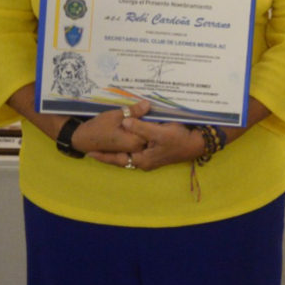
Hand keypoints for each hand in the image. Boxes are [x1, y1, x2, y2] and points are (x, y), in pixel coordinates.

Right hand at [63, 109, 148, 154]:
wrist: (83, 138)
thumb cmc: (99, 127)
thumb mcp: (116, 116)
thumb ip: (133, 111)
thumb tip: (148, 104)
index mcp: (135, 141)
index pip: (152, 129)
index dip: (156, 117)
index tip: (159, 107)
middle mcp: (136, 147)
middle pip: (150, 132)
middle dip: (151, 120)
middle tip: (155, 106)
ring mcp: (132, 147)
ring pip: (144, 133)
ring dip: (145, 123)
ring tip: (148, 109)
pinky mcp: (128, 145)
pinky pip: (138, 135)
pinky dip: (139, 128)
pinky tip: (140, 117)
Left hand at [87, 101, 204, 170]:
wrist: (196, 144)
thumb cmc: (178, 140)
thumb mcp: (158, 132)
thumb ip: (140, 128)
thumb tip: (124, 122)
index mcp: (142, 160)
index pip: (117, 159)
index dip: (103, 156)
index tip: (89, 153)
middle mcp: (143, 162)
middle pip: (121, 159)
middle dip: (107, 155)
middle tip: (92, 150)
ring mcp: (149, 158)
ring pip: (128, 155)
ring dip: (117, 151)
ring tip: (104, 146)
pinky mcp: (154, 152)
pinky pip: (135, 151)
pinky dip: (127, 147)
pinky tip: (123, 141)